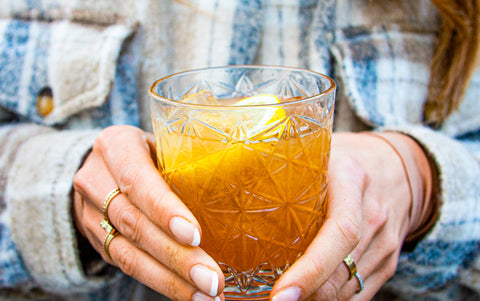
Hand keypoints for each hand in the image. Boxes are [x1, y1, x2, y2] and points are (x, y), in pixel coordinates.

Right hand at [72, 125, 223, 300]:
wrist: (99, 167)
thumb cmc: (147, 152)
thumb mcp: (162, 143)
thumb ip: (186, 161)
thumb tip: (239, 184)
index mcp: (116, 147)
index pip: (138, 181)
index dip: (165, 210)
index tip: (195, 236)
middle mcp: (96, 182)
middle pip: (136, 225)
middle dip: (176, 256)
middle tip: (211, 278)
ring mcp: (93, 216)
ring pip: (129, 254)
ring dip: (171, 280)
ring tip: (206, 295)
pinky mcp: (99, 242)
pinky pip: (129, 267)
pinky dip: (162, 283)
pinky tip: (189, 294)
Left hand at [269, 132, 429, 299]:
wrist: (399, 168)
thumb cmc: (344, 160)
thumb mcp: (318, 152)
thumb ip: (285, 164)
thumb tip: (233, 178)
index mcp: (351, 181)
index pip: (340, 233)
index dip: (311, 269)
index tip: (281, 294)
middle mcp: (374, 215)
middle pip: (343, 272)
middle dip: (307, 296)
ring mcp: (385, 242)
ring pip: (350, 289)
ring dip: (316, 300)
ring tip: (283, 298)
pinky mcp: (387, 261)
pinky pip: (359, 292)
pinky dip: (332, 299)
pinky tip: (308, 297)